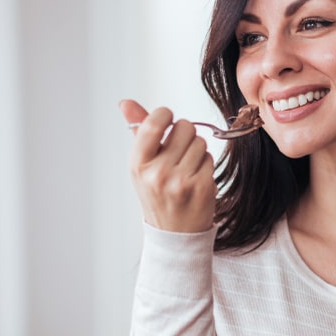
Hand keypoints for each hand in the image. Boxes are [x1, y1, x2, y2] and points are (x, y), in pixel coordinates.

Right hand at [120, 99, 216, 232]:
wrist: (174, 233)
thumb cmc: (157, 193)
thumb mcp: (141, 164)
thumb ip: (139, 130)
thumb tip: (125, 102)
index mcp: (138, 164)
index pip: (154, 122)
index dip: (165, 114)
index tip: (167, 119)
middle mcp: (157, 173)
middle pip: (184, 127)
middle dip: (184, 135)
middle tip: (178, 152)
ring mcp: (181, 181)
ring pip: (200, 142)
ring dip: (196, 151)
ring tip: (186, 168)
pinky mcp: (202, 187)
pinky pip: (210, 158)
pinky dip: (205, 165)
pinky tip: (195, 179)